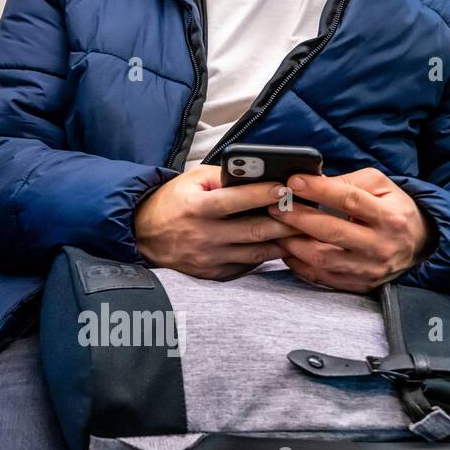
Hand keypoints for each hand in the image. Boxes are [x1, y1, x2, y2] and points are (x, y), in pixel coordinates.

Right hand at [133, 164, 299, 279]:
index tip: (285, 188)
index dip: (262, 194)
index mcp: (196, 207)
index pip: (234, 200)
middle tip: (307, 213)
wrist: (142, 235)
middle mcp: (203, 235)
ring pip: (257, 253)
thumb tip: (256, 176)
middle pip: (254, 231)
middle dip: (286, 221)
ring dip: (283, 242)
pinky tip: (278, 246)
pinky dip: (264, 256)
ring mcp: (209, 258)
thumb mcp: (190, 181)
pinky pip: (247, 267)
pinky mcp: (213, 274)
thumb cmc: (171, 203)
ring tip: (302, 231)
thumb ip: (222, 177)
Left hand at [268, 167, 431, 292]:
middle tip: (275, 207)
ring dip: (292, 243)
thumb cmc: (392, 208)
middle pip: (331, 232)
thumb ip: (349, 181)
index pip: (350, 200)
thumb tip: (312, 182)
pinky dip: (299, 264)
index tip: (293, 181)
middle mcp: (381, 246)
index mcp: (389, 217)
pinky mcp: (359, 285)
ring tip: (275, 228)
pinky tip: (287, 249)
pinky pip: (321, 278)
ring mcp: (369, 269)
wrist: (418, 243)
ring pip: (322, 259)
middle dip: (297, 218)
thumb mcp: (381, 186)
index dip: (318, 189)